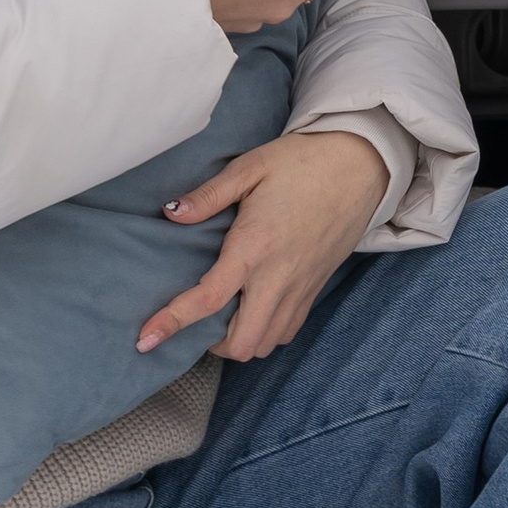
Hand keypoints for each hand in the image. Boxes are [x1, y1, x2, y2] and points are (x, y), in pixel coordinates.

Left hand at [136, 131, 389, 362]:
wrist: (361, 166)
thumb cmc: (303, 162)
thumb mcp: (250, 167)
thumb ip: (208, 195)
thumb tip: (171, 213)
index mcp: (254, 246)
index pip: (208, 299)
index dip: (173, 322)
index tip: (146, 340)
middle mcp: (278, 277)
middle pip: (241, 343)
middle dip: (211, 344)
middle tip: (195, 321)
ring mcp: (300, 287)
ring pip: (265, 344)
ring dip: (239, 341)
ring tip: (223, 317)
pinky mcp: (315, 289)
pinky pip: (286, 331)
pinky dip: (264, 333)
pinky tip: (253, 310)